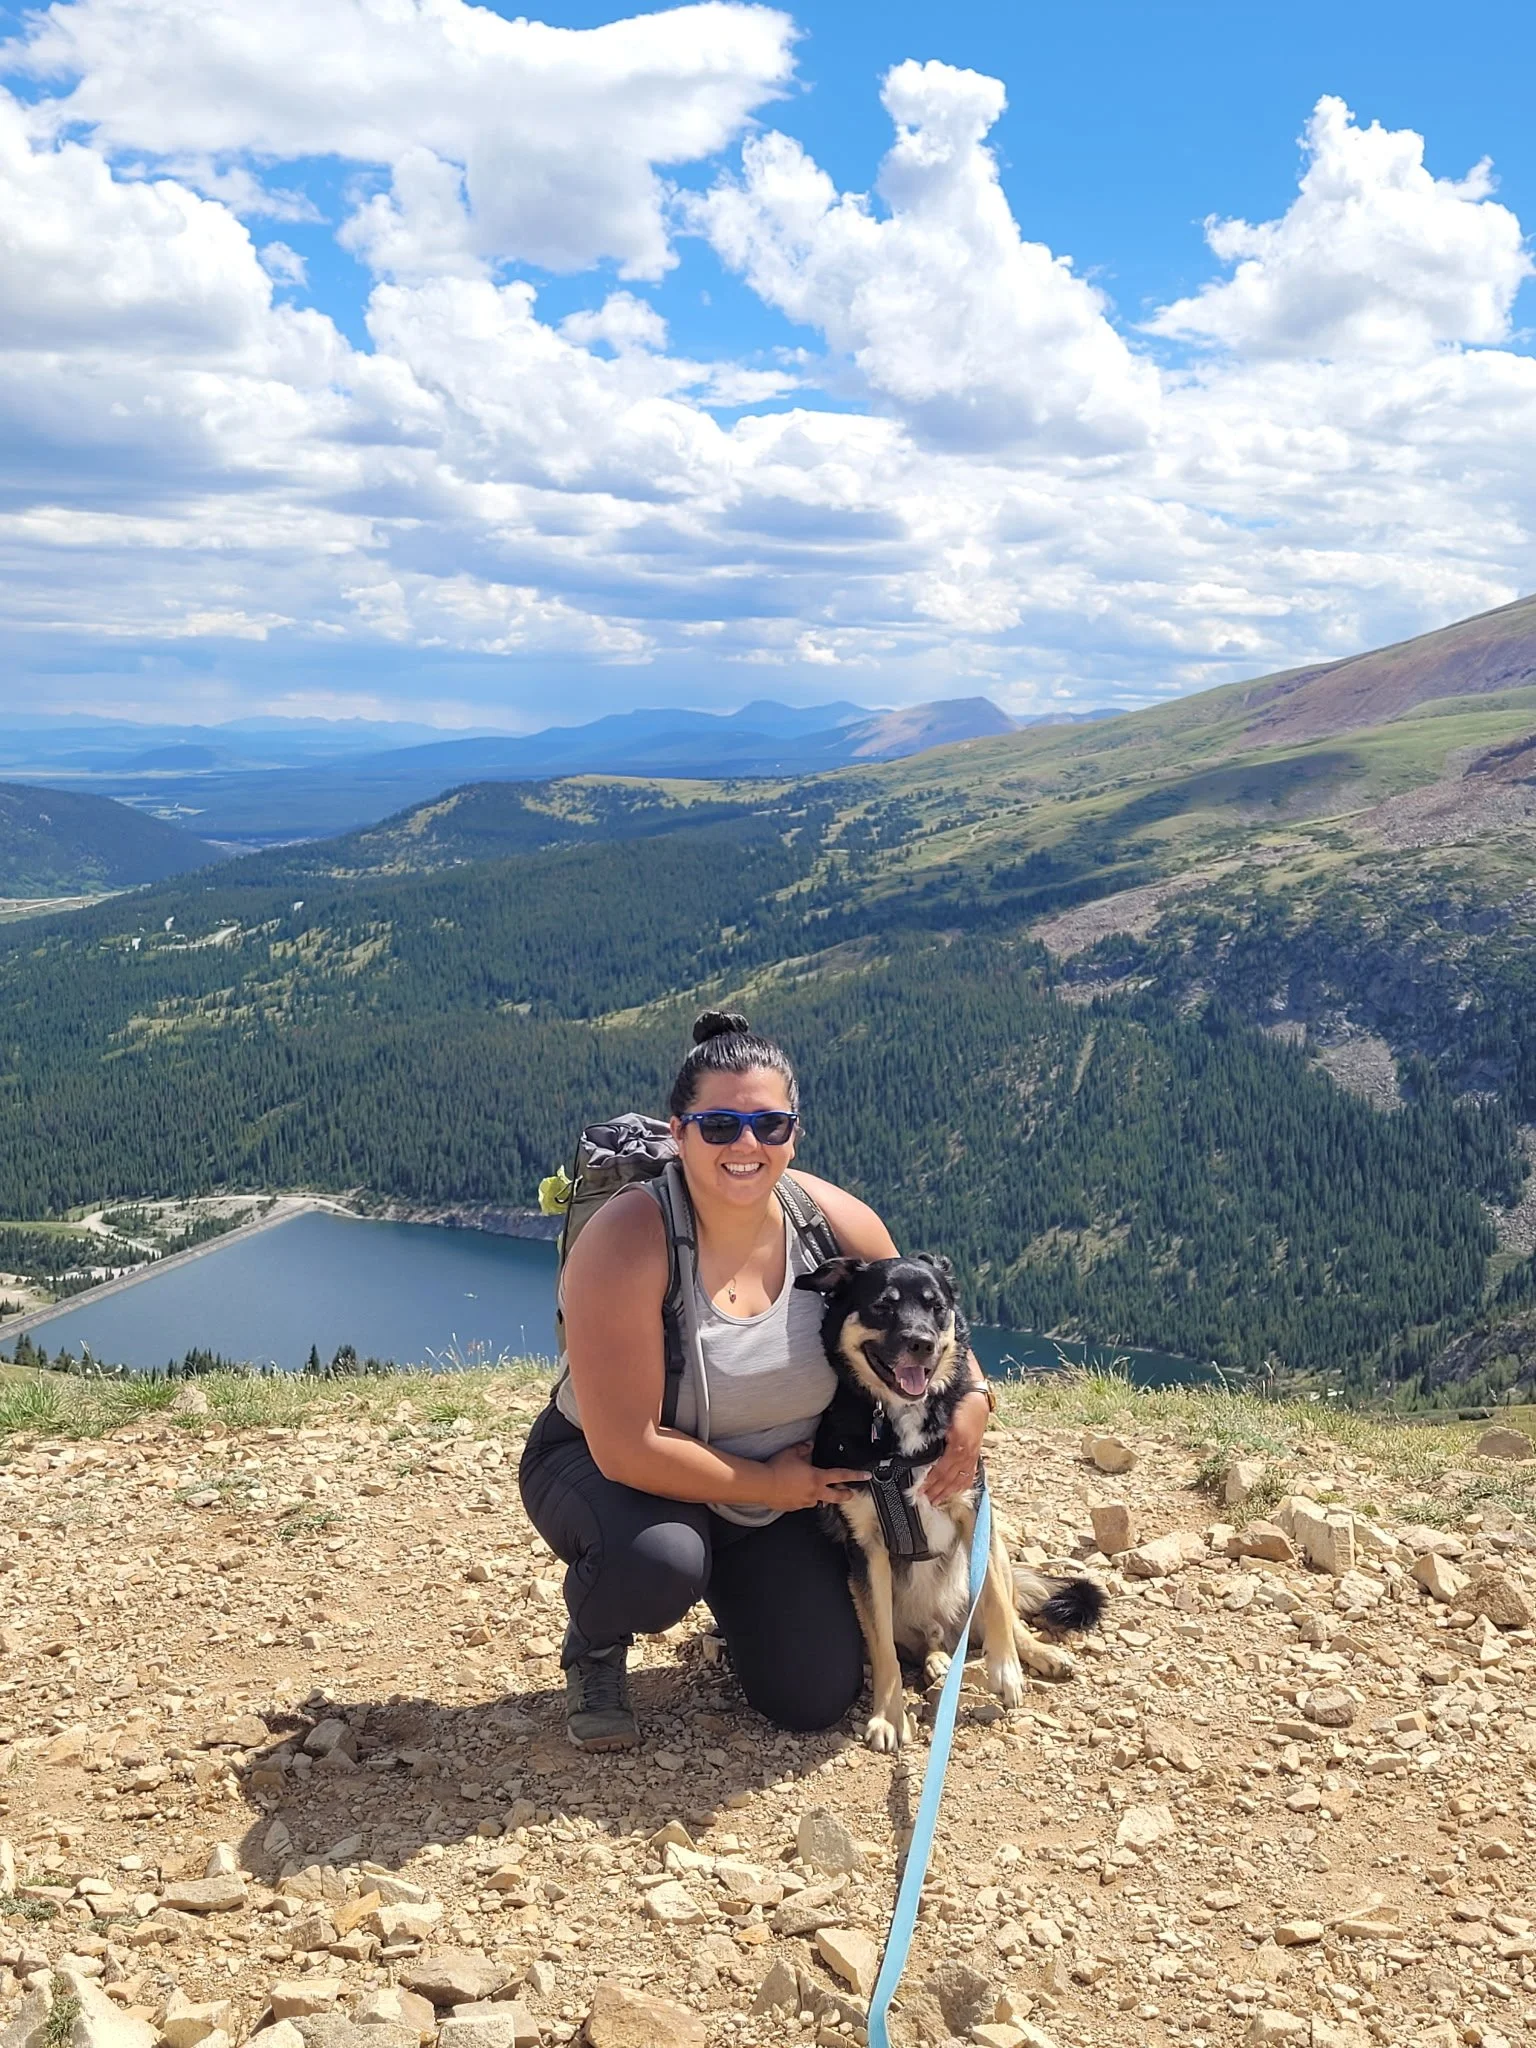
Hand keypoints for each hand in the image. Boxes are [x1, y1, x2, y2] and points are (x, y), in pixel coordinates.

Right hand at [759, 1441, 867, 1510]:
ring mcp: (805, 1501)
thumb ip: (804, 1448)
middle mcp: (814, 1491)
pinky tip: (798, 1493)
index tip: (866, 1476)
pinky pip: (804, 1503)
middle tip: (851, 1494)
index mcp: (817, 1477)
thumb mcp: (792, 1452)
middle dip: (846, 1495)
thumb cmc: (777, 1468)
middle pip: (837, 1496)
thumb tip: (809, 1445)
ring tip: (819, 1491)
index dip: (856, 1475)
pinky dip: (805, 1498)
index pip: (842, 1476)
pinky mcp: (795, 1507)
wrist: (763, 1484)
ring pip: (819, 1500)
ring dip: (822, 1496)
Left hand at [919, 1386, 988, 1504]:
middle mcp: (967, 1451)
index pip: (942, 1469)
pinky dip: (963, 1484)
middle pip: (951, 1477)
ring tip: (938, 1499)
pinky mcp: (976, 1452)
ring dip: (948, 1491)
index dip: (931, 1481)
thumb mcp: (944, 1418)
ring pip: (960, 1478)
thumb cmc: (959, 1403)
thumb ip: (934, 1436)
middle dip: (938, 1490)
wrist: (976, 1395)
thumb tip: (922, 1451)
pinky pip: (971, 1473)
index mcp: (958, 1444)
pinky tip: (958, 1490)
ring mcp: (973, 1453)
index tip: (920, 1489)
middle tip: (925, 1499)